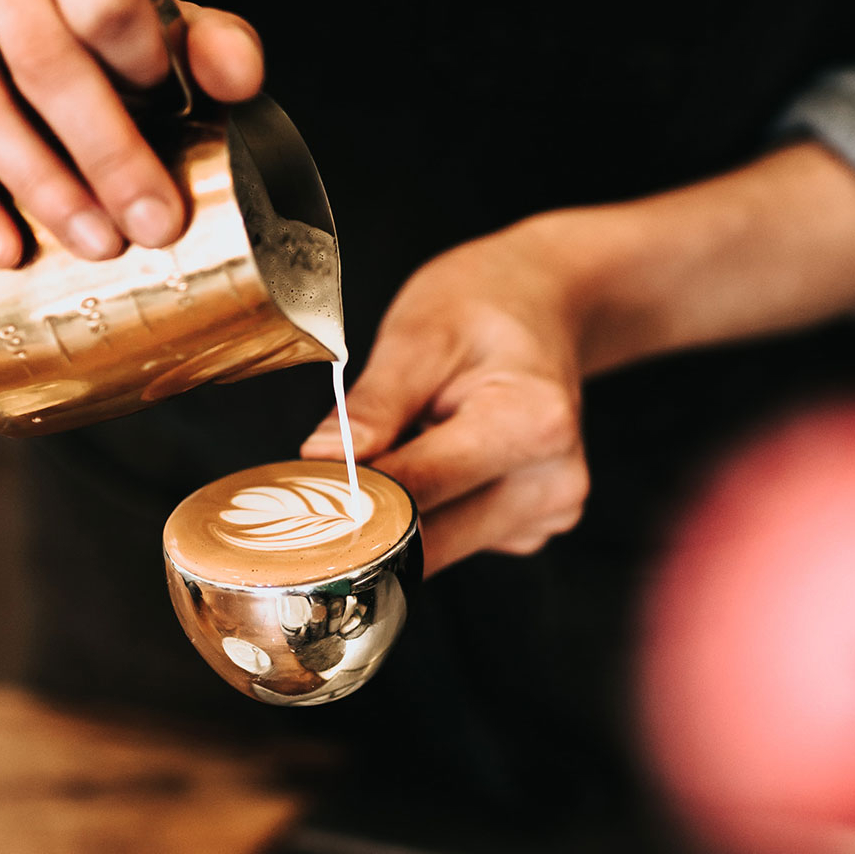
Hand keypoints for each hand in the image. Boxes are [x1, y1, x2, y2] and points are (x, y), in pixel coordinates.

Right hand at [0, 0, 262, 265]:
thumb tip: (241, 79)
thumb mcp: (139, 4)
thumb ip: (201, 37)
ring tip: (96, 244)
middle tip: (154, 226)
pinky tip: (6, 247)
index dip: (141, 62)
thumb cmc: (59, 2)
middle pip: (44, 56)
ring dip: (43, 187)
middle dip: (108, 154)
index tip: (173, 116)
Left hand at [302, 226, 591, 573]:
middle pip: (432, 540)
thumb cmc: (486, 305)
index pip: (420, 491)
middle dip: (368, 520)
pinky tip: (433, 464)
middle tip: (319, 486)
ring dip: (399, 518)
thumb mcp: (420, 333)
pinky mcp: (533, 528)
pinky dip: (429, 513)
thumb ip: (373, 405)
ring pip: (440, 549)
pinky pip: (458, 540)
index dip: (352, 501)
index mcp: (533, 425)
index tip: (300, 498)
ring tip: (393, 451)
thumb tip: (322, 460)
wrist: (543, 304)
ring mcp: (549, 510)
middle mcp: (553, 480)